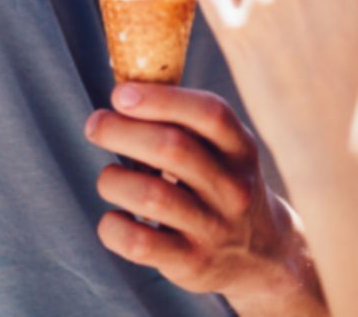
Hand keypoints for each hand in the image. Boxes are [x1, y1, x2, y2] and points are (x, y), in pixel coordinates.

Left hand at [84, 84, 323, 314]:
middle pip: (172, 149)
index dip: (161, 99)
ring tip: (110, 178)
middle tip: (96, 126)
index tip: (120, 94)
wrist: (261, 254)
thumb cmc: (220, 182)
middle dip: (121, 131)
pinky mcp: (193, 263)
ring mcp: (215, 228)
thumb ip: (185, 122)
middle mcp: (233, 187)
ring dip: (114, 179)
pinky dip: (112, 226)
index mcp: (240, 148)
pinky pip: (139, 242)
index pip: (210, 114)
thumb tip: (122, 93)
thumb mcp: (223, 149)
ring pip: (151, 195)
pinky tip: (115, 217)